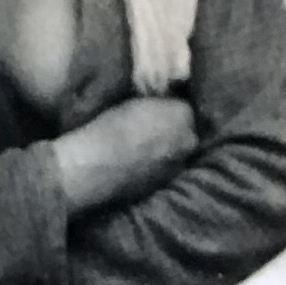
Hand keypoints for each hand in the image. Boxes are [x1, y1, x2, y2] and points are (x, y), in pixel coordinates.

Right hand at [53, 96, 198, 218]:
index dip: (171, 107)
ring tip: (144, 146)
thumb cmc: (112, 125)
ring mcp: (179, 164)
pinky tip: (140, 162)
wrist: (97, 165)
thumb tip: (160, 104)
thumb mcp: (136, 100)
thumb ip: (157, 102)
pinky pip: (166, 168)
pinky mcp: (165, 184)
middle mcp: (189, 140)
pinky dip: (157, 164)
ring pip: (177, 151)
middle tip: (153, 127)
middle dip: (174, 128)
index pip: (185, 105)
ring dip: (167, 148)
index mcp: (183, 113)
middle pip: (186, 130)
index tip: (159, 108)